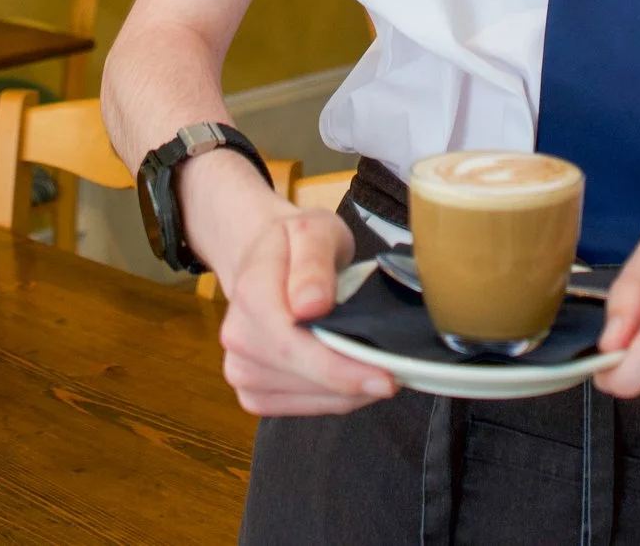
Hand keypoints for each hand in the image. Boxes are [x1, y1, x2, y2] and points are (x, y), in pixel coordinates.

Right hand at [212, 201, 397, 415]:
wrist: (265, 257)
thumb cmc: (295, 243)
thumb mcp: (314, 230)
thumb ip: (314, 262)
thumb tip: (311, 305)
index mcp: (251, 295)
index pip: (293, 346)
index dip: (341, 369)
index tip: (387, 377)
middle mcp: (238, 339)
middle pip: (306, 379)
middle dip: (358, 381)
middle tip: (402, 367)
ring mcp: (241, 371)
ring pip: (313, 400)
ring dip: (352, 391)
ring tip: (376, 362)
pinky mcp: (253, 394)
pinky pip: (306, 408)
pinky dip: (338, 397)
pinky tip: (351, 372)